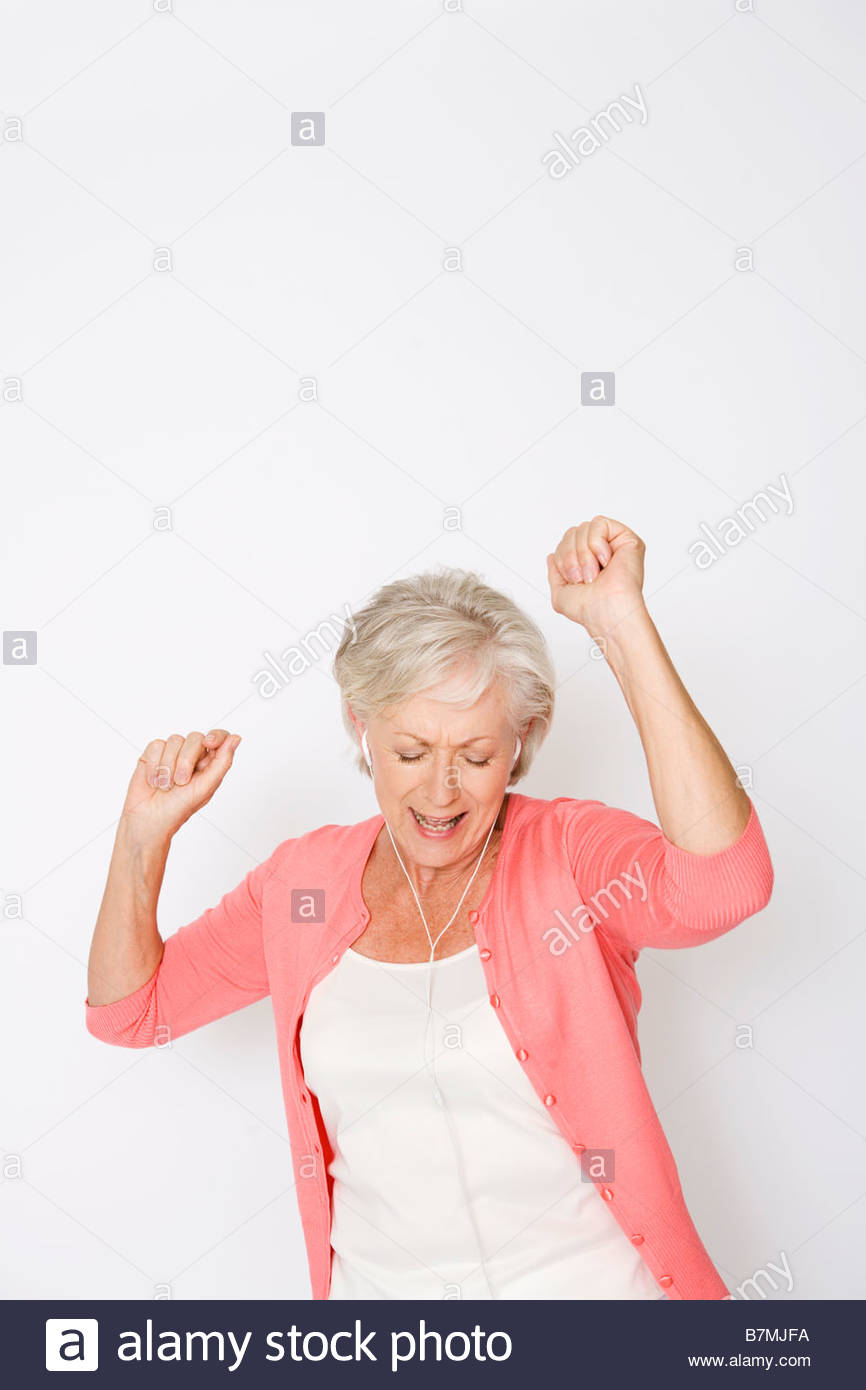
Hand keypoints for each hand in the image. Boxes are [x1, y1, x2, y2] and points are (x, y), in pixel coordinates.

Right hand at [120, 729, 241, 843]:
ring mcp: (172, 753)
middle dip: (186, 760)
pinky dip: (154, 765)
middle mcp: (192, 755)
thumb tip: (236, 738)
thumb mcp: (206, 787)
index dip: (216, 736)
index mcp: (209, 763)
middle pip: (195, 737)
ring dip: (168, 766)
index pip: (220, 737)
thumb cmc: (179, 808)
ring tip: (166, 785)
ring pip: (174, 740)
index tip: (209, 743)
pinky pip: (156, 745)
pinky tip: (154, 780)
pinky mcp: (153, 754)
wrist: (149, 819)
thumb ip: (222, 762)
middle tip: (181, 782)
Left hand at [546, 516, 645, 638]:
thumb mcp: (560, 593)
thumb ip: (554, 573)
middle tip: (583, 578)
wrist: (606, 612)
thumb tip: (551, 556)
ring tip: (594, 573)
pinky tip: (605, 561)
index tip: (573, 579)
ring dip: (583, 554)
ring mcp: (614, 545)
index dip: (562, 557)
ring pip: (584, 527)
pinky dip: (596, 544)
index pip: (566, 541)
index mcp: (588, 562)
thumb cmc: (588, 609)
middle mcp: (601, 552)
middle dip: (570, 555)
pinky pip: (599, 524)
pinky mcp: (627, 539)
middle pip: (573, 532)